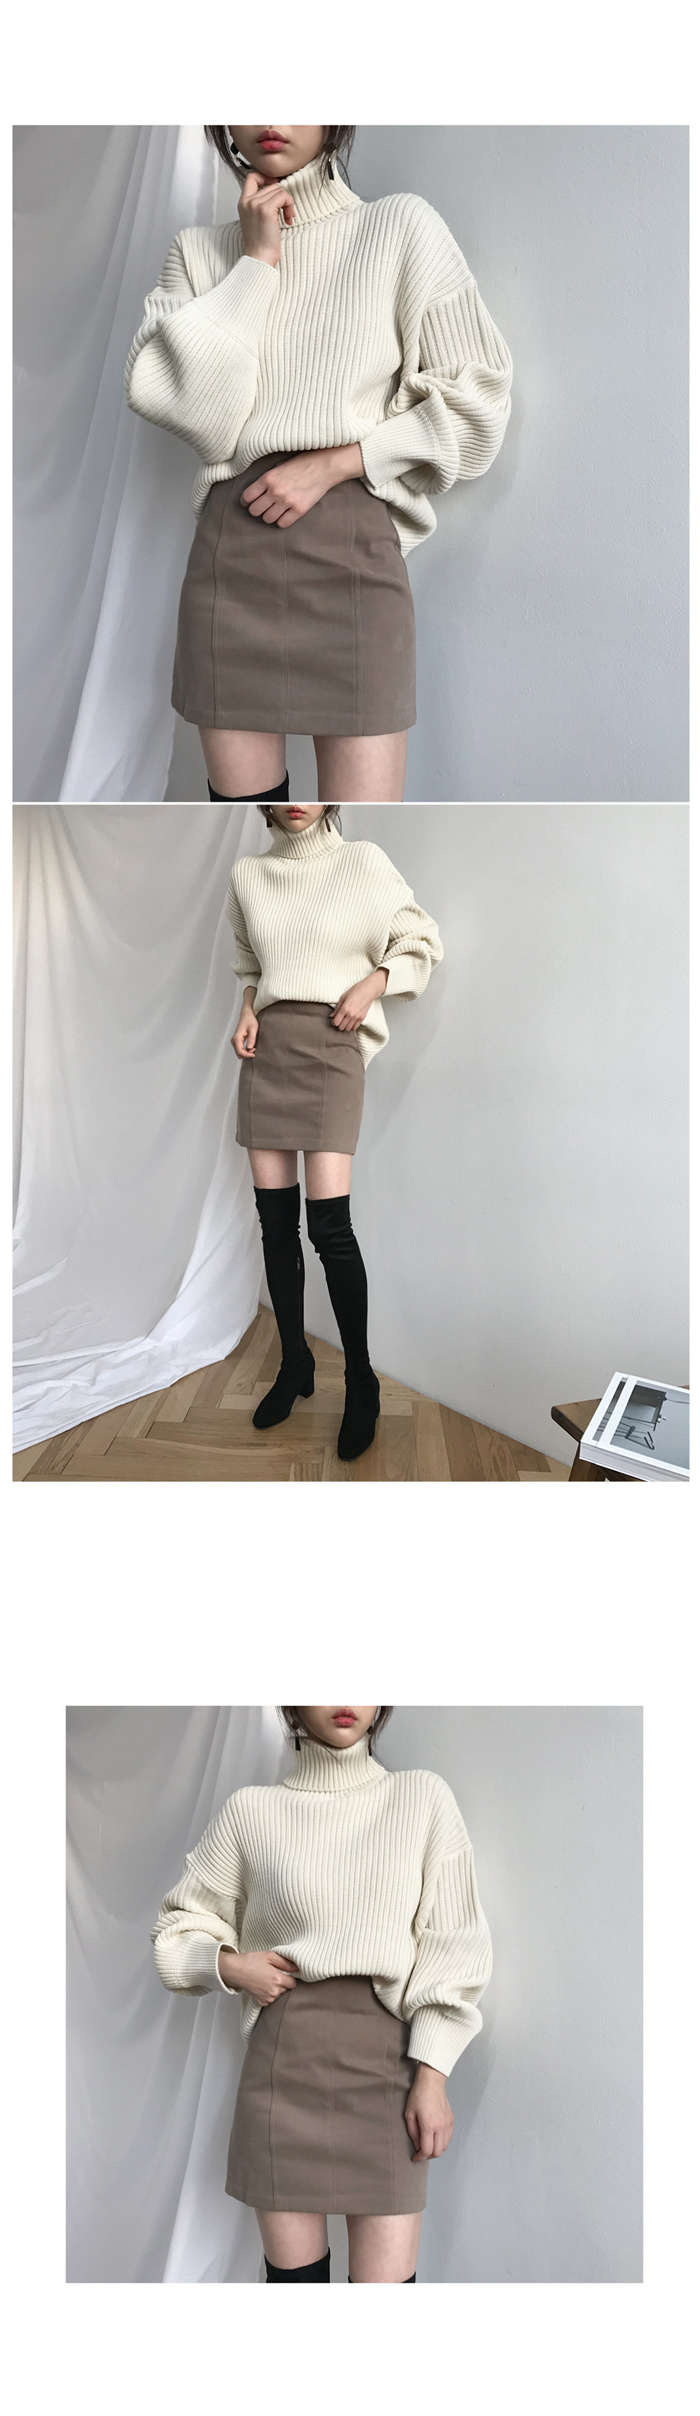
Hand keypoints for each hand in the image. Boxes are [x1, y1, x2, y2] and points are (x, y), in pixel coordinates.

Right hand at [220, 1949, 299, 2004]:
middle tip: (273, 1974)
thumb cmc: (251, 1961)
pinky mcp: (261, 2002)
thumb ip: (285, 1962)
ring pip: (279, 1994)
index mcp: (277, 1979)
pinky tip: (262, 1985)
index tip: (286, 1973)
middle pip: (286, 1989)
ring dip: (276, 1988)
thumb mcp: (269, 1956)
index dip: (290, 1977)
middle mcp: (274, 1991)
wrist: (235, 1970)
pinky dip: (269, 1994)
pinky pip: (271, 1999)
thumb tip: (297, 1967)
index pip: (293, 1983)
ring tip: (266, 1979)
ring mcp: (267, 1998)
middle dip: (283, 1983)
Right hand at [232, 1005, 258, 1058]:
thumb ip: (251, 1039)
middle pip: (239, 1053)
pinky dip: (245, 1051)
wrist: (247, 1014)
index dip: (247, 1055)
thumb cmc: (250, 1020)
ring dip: (246, 1053)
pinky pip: (240, 1049)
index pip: (240, 1051)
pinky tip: (251, 1048)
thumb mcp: (253, 1029)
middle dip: (247, 1055)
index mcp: (237, 1038)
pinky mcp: (237, 1041)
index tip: (254, 1054)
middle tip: (255, 1051)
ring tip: (254, 1049)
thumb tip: (250, 1048)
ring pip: (239, 1052)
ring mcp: (235, 1041)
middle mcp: (234, 1040)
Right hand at [238, 170, 293, 266]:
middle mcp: (247, 201)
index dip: (266, 178)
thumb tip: (277, 190)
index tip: (276, 189)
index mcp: (243, 203)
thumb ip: (261, 203)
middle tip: (285, 213)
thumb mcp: (256, 219)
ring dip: (287, 203)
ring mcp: (255, 204)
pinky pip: (283, 196)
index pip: (252, 176)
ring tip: (287, 218)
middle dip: (282, 197)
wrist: (259, 258)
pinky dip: (290, 206)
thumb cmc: (260, 244)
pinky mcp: (265, 209)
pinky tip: (288, 219)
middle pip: (271, 184)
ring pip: (279, 189)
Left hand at [240, 443, 363, 528]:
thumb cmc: (303, 463)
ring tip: (275, 510)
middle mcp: (276, 491)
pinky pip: (282, 524)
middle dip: (256, 510)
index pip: (247, 497)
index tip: (249, 502)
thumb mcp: (280, 466)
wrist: (325, 465)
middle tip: (262, 507)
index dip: (246, 501)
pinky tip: (285, 514)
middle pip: (255, 511)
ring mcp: (287, 502)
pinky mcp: (299, 510)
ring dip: (269, 516)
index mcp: (268, 478)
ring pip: (267, 519)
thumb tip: (256, 493)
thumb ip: (268, 479)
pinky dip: (281, 521)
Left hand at [331, 969, 387, 1030]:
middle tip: (339, 1020)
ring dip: (345, 1026)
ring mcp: (357, 1017)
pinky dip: (351, 1026)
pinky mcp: (362, 1018)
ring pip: (348, 1029)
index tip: (334, 1020)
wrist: (368, 990)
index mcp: (345, 1008)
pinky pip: (355, 1027)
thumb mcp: (343, 997)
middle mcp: (351, 1014)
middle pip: (341, 1027)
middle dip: (339, 1025)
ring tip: (345, 1021)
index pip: (336, 1022)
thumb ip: (337, 1008)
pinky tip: (350, 1021)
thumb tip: (332, 1015)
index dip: (333, 1022)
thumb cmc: (356, 991)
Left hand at [404, 2066, 453, 2161]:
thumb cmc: (418, 2095)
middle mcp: (441, 2126)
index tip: (415, 2157)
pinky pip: (448, 2138)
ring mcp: (447, 2123)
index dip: (420, 2157)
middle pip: (438, 2152)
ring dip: (436, 2150)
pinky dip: (442, 2142)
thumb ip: (413, 2133)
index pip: (427, 2150)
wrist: (431, 2081)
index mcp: (429, 2125)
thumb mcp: (409, 2114)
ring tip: (427, 2145)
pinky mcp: (451, 2120)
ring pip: (445, 2146)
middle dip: (428, 2156)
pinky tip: (435, 2137)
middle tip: (420, 2152)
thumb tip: (417, 2145)